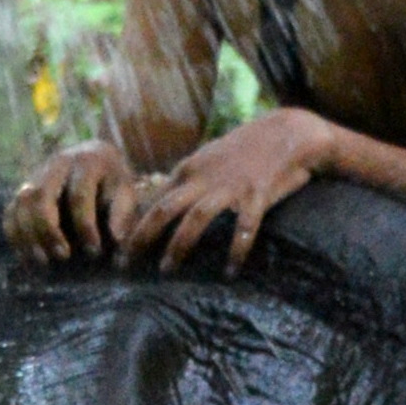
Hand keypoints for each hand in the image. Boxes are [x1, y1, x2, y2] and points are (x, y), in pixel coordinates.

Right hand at [7, 142, 141, 261]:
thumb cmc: (113, 182)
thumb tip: (116, 238)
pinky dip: (15, 234)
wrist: (95, 158)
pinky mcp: (24, 188)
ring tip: (42, 262)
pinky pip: (11, 210)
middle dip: (48, 229)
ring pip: (21, 202)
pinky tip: (26, 257)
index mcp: (86, 161)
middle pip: (41, 195)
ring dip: (28, 235)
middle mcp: (56, 163)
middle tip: (62, 257)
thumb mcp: (126, 192)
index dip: (85, 225)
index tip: (94, 251)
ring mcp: (36, 174)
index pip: (79, 194)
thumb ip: (123, 213)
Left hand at [125, 112, 337, 269]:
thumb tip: (161, 201)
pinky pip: (243, 228)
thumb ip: (187, 179)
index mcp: (190, 170)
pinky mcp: (257, 195)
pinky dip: (236, 251)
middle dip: (142, 237)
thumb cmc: (246, 150)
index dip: (133, 223)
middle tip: (125, 263)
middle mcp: (204, 178)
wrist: (287, 132)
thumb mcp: (209, 158)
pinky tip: (230, 272)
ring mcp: (230, 187)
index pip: (154, 199)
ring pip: (195, 219)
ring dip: (178, 246)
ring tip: (166, 270)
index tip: (119, 246)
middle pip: (164, 209)